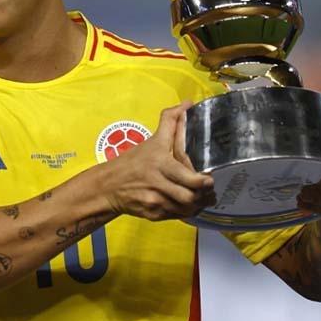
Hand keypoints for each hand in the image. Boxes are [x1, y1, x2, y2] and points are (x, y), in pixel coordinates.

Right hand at [104, 102, 215, 220]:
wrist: (109, 186)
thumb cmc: (133, 161)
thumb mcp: (152, 139)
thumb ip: (170, 120)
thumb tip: (187, 103)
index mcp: (160, 164)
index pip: (187, 177)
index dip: (202, 182)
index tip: (209, 180)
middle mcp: (158, 184)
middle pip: (189, 197)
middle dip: (204, 196)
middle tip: (211, 191)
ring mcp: (155, 202)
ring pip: (185, 209)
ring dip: (198, 205)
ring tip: (205, 198)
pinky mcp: (154, 215)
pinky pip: (177, 216)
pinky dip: (187, 212)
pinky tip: (191, 205)